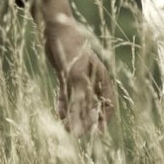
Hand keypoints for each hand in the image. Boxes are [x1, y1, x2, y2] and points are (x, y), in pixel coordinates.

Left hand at [41, 12, 114, 136]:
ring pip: (78, 100)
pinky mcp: (64, 73)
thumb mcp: (76, 74)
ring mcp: (77, 75)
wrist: (56, 28)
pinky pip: (66, 93)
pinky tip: (60, 115)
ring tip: (67, 130)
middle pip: (92, 104)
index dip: (104, 117)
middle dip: (87, 120)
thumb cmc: (70, 48)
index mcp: (100, 77)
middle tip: (79, 135)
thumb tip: (80, 119)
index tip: (98, 132)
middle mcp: (91, 78)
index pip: (108, 101)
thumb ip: (79, 97)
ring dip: (74, 115)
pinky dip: (63, 104)